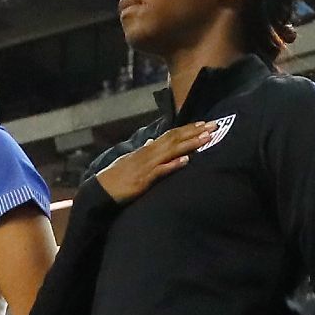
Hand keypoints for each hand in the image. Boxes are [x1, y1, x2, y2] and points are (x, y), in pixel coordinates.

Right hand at [94, 122, 216, 203]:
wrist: (100, 190)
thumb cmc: (116, 177)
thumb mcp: (131, 160)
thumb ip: (144, 151)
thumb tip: (152, 142)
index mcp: (147, 149)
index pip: (171, 135)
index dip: (188, 129)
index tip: (204, 124)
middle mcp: (148, 154)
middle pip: (175, 139)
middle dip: (195, 132)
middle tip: (214, 126)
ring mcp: (146, 166)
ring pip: (171, 151)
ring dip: (190, 144)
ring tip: (207, 139)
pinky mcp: (144, 180)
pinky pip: (161, 171)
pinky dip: (174, 165)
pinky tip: (186, 161)